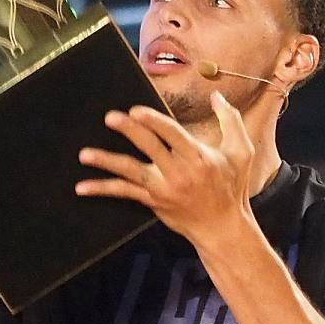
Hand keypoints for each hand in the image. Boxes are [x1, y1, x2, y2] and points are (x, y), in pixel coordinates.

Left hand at [75, 91, 254, 245]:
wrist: (222, 227)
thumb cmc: (232, 187)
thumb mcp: (242, 152)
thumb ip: (230, 120)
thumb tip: (217, 96)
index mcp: (198, 157)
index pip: (172, 134)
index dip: (154, 121)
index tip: (137, 110)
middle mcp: (179, 172)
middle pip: (150, 148)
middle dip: (129, 131)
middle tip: (111, 117)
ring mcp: (163, 188)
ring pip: (131, 172)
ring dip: (106, 162)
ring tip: (85, 155)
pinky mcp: (152, 201)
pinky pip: (124, 193)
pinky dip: (102, 189)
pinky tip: (82, 187)